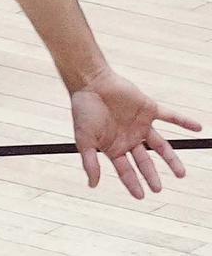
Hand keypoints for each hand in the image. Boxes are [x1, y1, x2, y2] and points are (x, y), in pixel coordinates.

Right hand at [70, 69, 199, 197]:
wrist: (90, 83)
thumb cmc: (83, 110)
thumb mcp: (84, 139)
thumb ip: (90, 162)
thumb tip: (93, 185)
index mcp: (114, 146)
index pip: (126, 169)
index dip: (133, 183)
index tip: (141, 196)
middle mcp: (129, 138)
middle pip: (145, 161)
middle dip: (151, 175)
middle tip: (158, 189)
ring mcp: (141, 125)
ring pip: (161, 146)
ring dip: (171, 159)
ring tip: (181, 174)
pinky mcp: (149, 109)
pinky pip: (170, 117)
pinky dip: (184, 122)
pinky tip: (197, 128)